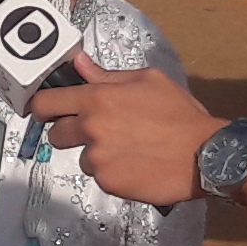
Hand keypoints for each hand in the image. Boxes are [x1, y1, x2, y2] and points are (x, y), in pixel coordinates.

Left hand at [27, 58, 218, 206]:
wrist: (205, 154)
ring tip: (127, 148)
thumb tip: (79, 63)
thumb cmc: (180, 114)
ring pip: (81, 157)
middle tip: (98, 132)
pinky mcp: (108, 183)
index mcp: (97, 98)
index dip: (41, 107)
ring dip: (96, 154)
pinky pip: (100, 176)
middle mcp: (91, 129)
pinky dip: (113, 172)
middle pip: (56, 134)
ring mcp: (97, 159)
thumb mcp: (147, 81)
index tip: (45, 110)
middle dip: (71, 133)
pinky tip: (135, 164)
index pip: (45, 103)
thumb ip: (106, 75)